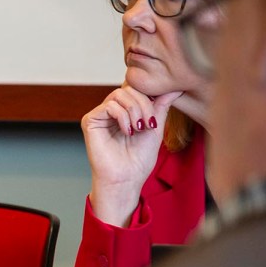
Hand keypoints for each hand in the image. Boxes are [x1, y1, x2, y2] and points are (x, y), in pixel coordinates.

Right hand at [81, 85, 181, 226]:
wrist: (126, 178)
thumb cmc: (138, 160)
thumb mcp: (155, 127)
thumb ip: (161, 106)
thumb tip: (175, 88)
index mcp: (125, 111)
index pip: (136, 89)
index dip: (149, 96)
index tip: (156, 115)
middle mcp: (111, 110)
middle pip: (129, 88)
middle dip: (144, 104)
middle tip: (149, 124)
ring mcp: (100, 115)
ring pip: (119, 94)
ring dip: (135, 110)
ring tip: (140, 128)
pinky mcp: (90, 121)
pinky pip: (109, 106)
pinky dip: (123, 117)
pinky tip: (128, 132)